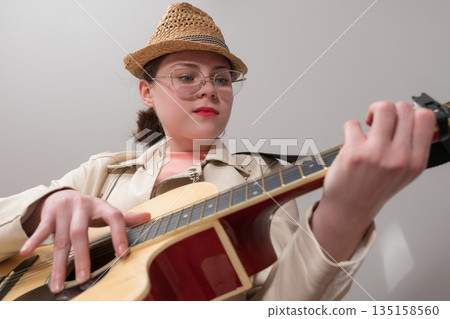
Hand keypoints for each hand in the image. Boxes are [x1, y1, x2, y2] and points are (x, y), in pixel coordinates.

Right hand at [20, 189, 150, 293]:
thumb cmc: (90, 208)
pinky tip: (28, 253)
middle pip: (81, 233)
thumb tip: (148, 217)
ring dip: (59, 264)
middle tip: (84, 278)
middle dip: (82, 257)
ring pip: (60, 239)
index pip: (114, 218)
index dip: (120, 234)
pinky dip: (34, 241)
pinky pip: (41, 230)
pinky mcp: (48, 215)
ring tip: (58, 285)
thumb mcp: (107, 210)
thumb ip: (126, 217)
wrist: (64, 194)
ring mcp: (64, 211)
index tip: (123, 254)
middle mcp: (83, 207)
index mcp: (101, 206)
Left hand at [311, 101, 434, 260]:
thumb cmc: (372, 190)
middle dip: (389, 110)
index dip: (410, 112)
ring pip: (383, 108)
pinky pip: (353, 123)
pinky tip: (352, 139)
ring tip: (369, 124)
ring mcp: (376, 154)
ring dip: (373, 111)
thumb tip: (413, 119)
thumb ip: (412, 149)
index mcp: (415, 161)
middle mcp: (399, 157)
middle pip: (402, 108)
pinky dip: (351, 128)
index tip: (400, 117)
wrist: (349, 209)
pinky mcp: (354, 152)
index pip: (425, 118)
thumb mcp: (405, 174)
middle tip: (380, 120)